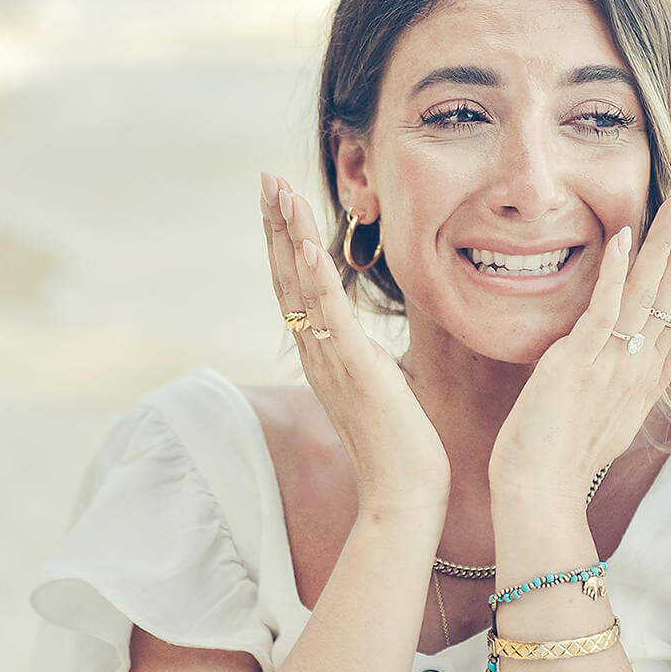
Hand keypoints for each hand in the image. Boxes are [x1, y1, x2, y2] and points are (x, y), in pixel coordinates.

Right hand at [260, 177, 450, 515]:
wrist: (403, 494)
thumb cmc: (399, 445)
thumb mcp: (379, 386)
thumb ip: (365, 360)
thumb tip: (366, 344)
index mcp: (324, 352)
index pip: (296, 284)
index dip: (285, 239)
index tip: (280, 195)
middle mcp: (317, 352)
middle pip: (287, 276)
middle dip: (276, 225)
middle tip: (267, 177)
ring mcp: (332, 361)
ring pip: (302, 287)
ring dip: (291, 237)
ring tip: (281, 192)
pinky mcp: (356, 372)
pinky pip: (332, 319)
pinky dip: (319, 281)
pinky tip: (312, 248)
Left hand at [488, 180, 670, 510]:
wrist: (542, 489)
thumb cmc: (564, 453)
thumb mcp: (609, 409)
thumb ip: (624, 375)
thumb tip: (629, 351)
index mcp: (650, 373)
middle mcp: (642, 363)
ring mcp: (614, 361)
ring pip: (651, 289)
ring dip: (669, 239)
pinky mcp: (581, 362)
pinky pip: (605, 308)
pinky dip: (617, 271)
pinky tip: (625, 236)